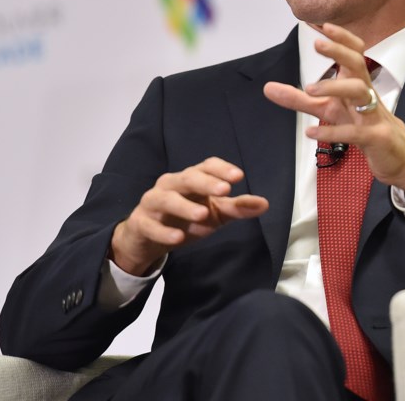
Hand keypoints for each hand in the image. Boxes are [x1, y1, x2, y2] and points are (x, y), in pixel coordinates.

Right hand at [110, 157, 268, 275]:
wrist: (148, 238)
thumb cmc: (186, 220)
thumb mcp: (215, 214)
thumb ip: (237, 208)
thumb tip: (264, 203)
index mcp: (191, 179)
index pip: (206, 166)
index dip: (221, 169)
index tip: (239, 176)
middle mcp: (171, 185)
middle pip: (187, 178)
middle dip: (206, 183)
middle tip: (225, 190)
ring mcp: (153, 202)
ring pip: (166, 199)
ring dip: (184, 206)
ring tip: (203, 215)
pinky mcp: (141, 223)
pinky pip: (150, 225)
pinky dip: (163, 231)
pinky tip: (178, 239)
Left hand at [263, 23, 404, 195]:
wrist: (396, 155)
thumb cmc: (363, 125)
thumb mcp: (327, 110)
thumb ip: (298, 99)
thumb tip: (268, 88)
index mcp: (356, 83)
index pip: (353, 52)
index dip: (340, 37)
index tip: (321, 24)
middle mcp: (366, 93)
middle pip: (357, 63)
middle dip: (339, 51)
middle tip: (317, 44)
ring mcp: (373, 115)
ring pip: (359, 91)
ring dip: (335, 86)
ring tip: (310, 88)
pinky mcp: (375, 137)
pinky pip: (355, 132)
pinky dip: (333, 131)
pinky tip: (312, 132)